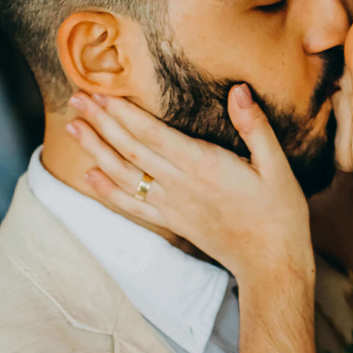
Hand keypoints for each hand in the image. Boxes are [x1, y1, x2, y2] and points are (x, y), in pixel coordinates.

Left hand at [66, 87, 313, 288]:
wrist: (271, 262)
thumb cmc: (279, 212)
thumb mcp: (277, 165)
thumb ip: (255, 126)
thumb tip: (239, 90)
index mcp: (204, 165)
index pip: (153, 133)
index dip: (124, 112)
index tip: (101, 93)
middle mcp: (181, 184)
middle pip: (131, 148)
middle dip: (101, 122)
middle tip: (76, 99)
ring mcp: (172, 205)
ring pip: (125, 174)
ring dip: (96, 150)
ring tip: (73, 128)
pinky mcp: (172, 222)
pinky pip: (133, 205)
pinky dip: (108, 191)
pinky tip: (90, 176)